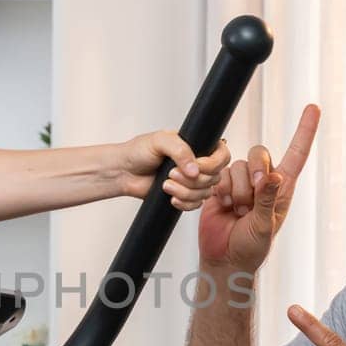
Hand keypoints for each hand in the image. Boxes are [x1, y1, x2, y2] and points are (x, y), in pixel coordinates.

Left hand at [116, 129, 230, 209]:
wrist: (124, 171)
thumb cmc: (138, 152)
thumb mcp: (159, 140)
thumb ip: (180, 150)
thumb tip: (194, 169)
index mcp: (197, 145)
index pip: (222, 156)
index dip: (213, 164)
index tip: (197, 165)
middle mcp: (197, 163)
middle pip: (214, 178)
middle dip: (192, 180)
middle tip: (171, 173)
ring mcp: (191, 181)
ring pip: (204, 194)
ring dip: (185, 192)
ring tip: (166, 184)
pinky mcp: (184, 196)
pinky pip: (195, 205)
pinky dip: (184, 203)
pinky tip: (171, 198)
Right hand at [197, 104, 318, 271]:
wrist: (225, 257)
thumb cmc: (251, 247)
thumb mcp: (265, 226)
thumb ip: (268, 200)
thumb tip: (273, 176)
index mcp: (282, 188)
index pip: (297, 153)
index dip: (304, 130)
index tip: (313, 107)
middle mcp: (263, 181)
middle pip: (260, 153)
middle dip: (254, 172)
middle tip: (249, 199)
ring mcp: (242, 183)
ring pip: (237, 165)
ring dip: (236, 189)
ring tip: (237, 211)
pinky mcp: (221, 186)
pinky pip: (220, 174)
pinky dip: (221, 190)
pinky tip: (224, 206)